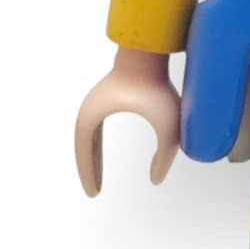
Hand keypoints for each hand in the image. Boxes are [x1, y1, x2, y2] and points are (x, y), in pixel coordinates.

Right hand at [74, 48, 181, 195]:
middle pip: (83, 149)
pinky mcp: (104, 101)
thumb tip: (156, 180)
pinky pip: (94, 132)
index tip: (93, 194)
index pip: (84, 153)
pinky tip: (100, 158)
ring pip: (87, 141)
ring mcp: (94, 104)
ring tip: (97, 181)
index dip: (89, 175)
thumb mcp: (166, 126)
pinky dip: (95, 148)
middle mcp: (88, 111)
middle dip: (89, 171)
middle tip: (94, 192)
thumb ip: (164, 155)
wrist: (150, 54)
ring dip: (91, 160)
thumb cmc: (157, 87)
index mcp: (92, 117)